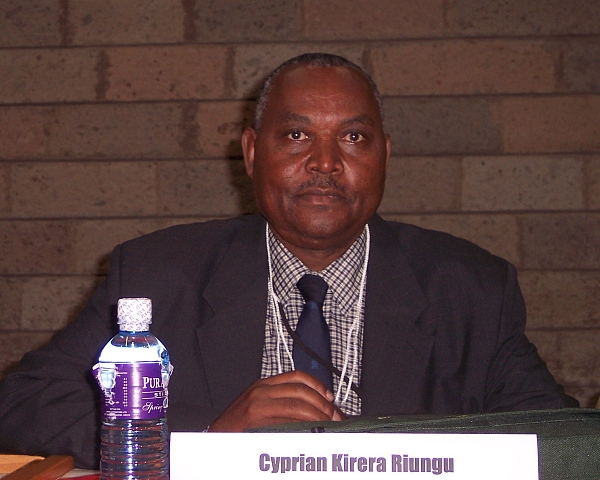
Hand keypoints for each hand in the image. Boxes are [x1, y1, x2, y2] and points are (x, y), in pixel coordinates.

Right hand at [208, 370, 345, 431]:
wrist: (213, 436)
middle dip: (323, 405)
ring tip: (328, 426)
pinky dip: (302, 427)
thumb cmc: (236, 425)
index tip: (330, 397)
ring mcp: (258, 405)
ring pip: (297, 406)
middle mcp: (262, 391)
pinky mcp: (256, 420)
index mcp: (263, 385)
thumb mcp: (257, 405)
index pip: (296, 377)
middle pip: (301, 392)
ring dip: (317, 416)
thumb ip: (279, 402)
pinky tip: (311, 432)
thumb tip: (310, 409)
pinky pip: (286, 422)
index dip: (317, 385)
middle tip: (335, 416)